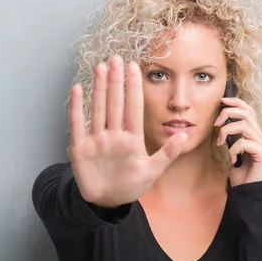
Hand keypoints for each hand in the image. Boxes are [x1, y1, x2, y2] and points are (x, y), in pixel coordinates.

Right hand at [68, 56, 187, 206]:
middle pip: (115, 103)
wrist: (106, 201)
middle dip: (115, 81)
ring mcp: (96, 139)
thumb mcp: (151, 171)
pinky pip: (77, 124)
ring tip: (100, 68)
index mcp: (131, 138)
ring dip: (98, 89)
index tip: (135, 67)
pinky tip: (77, 89)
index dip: (133, 88)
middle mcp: (113, 134)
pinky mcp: (80, 148)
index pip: (133, 108)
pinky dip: (77, 108)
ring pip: (98, 109)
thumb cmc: (130, 185)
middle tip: (116, 59)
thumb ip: (167, 154)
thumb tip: (184, 135)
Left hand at [214, 97, 261, 186]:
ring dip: (227, 131)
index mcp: (253, 133)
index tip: (222, 101)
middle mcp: (260, 136)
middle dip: (228, 113)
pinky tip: (232, 159)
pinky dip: (233, 149)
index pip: (248, 110)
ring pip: (244, 125)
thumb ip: (230, 139)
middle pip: (246, 112)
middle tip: (216, 124)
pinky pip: (244, 143)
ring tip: (220, 143)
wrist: (249, 192)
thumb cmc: (240, 174)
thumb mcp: (232, 151)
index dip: (236, 102)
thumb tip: (219, 126)